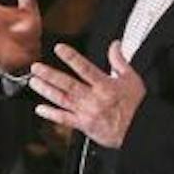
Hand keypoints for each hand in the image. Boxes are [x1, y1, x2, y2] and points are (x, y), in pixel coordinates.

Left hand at [30, 41, 145, 149]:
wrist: (139, 129)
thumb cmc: (136, 106)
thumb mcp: (132, 78)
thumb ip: (119, 60)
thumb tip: (115, 44)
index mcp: (105, 85)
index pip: (85, 68)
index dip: (71, 57)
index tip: (59, 49)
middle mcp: (93, 98)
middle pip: (68, 84)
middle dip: (50, 75)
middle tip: (36, 68)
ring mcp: (86, 112)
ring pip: (63, 100)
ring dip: (46, 91)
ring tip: (34, 82)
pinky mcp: (83, 125)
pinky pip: (65, 119)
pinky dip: (51, 114)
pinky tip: (40, 109)